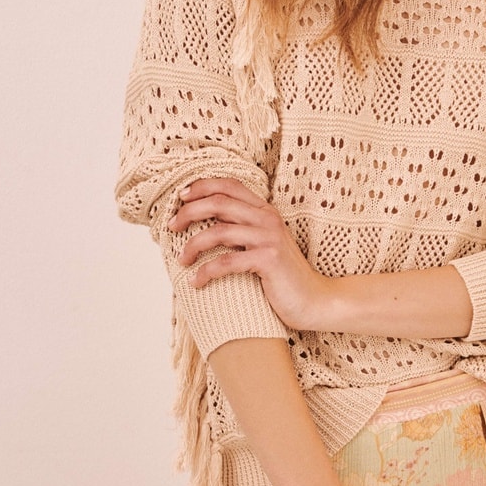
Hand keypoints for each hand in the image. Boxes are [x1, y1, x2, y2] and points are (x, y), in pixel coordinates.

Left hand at [168, 177, 328, 327]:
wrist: (313, 300)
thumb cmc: (282, 276)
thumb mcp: (262, 245)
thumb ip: (241, 230)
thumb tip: (202, 228)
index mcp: (264, 210)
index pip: (229, 185)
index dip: (201, 186)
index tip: (180, 198)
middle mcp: (267, 218)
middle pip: (219, 202)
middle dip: (189, 211)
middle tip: (171, 226)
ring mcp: (269, 237)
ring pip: (218, 230)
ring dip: (193, 244)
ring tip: (181, 259)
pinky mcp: (268, 259)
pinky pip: (226, 261)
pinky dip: (205, 271)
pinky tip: (196, 281)